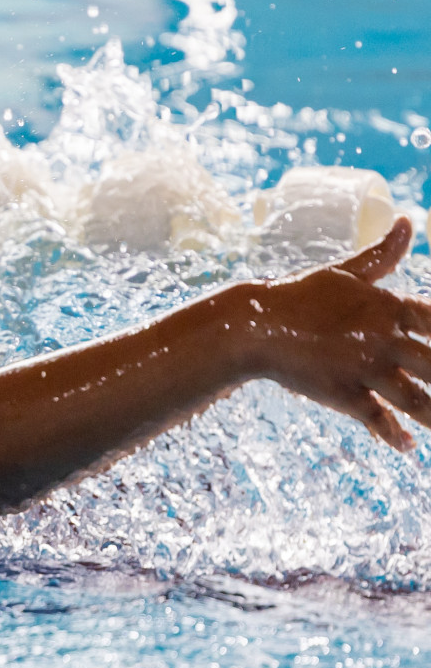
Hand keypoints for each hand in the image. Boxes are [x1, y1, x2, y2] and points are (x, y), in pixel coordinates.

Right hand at [249, 216, 430, 449]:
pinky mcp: (343, 393)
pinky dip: (394, 435)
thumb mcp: (345, 272)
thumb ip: (383, 254)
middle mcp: (384, 339)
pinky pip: (378, 419)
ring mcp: (365, 369)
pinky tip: (407, 446)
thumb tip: (410, 221)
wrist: (254, 325)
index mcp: (389, 307)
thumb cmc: (299, 294)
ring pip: (417, 399)